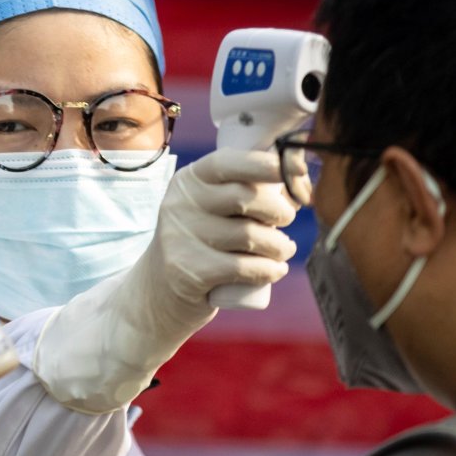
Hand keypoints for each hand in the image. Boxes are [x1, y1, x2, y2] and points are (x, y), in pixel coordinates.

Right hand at [33, 148, 299, 412]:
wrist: (157, 293)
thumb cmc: (201, 243)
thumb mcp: (210, 210)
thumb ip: (243, 192)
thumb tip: (297, 184)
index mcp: (188, 180)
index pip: (230, 163)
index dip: (267, 164)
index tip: (298, 171)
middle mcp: (180, 204)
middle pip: (246, 198)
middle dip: (280, 210)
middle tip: (286, 221)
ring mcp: (181, 238)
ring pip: (250, 235)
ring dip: (280, 245)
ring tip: (283, 250)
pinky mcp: (190, 272)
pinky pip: (244, 267)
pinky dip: (270, 268)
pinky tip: (276, 269)